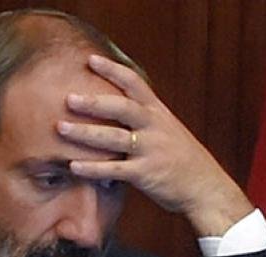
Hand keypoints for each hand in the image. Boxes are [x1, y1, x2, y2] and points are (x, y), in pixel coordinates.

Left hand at [57, 54, 253, 235]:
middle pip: (121, 107)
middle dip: (93, 102)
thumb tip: (117, 109)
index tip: (91, 60)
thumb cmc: (183, 160)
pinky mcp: (146, 174)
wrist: (206, 188)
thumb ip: (144, 119)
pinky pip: (114, 170)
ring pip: (113, 138)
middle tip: (68, 98)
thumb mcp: (168, 130)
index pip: (135, 84)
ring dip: (85, 132)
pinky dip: (93, 168)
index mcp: (158, 113)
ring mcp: (150, 150)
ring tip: (60, 127)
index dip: (113, 70)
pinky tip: (73, 166)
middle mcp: (154, 127)